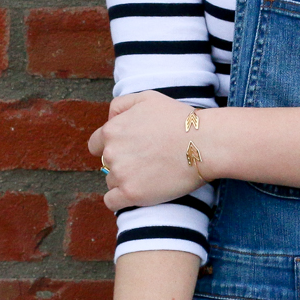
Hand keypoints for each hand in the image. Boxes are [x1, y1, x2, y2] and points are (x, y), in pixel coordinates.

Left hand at [88, 92, 210, 211]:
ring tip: (151, 174)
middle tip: (146, 161)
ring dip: (126, 180)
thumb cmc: (179, 119)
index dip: (113, 147)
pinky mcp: (131, 194)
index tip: (130, 150)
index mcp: (112, 130)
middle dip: (123, 162)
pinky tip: (138, 193)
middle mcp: (111, 152)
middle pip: (107, 163)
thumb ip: (121, 105)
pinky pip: (112, 202)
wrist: (203, 142)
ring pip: (112, 182)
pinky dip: (122, 199)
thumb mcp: (147, 98)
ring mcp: (120, 174)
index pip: (96, 144)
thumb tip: (109, 119)